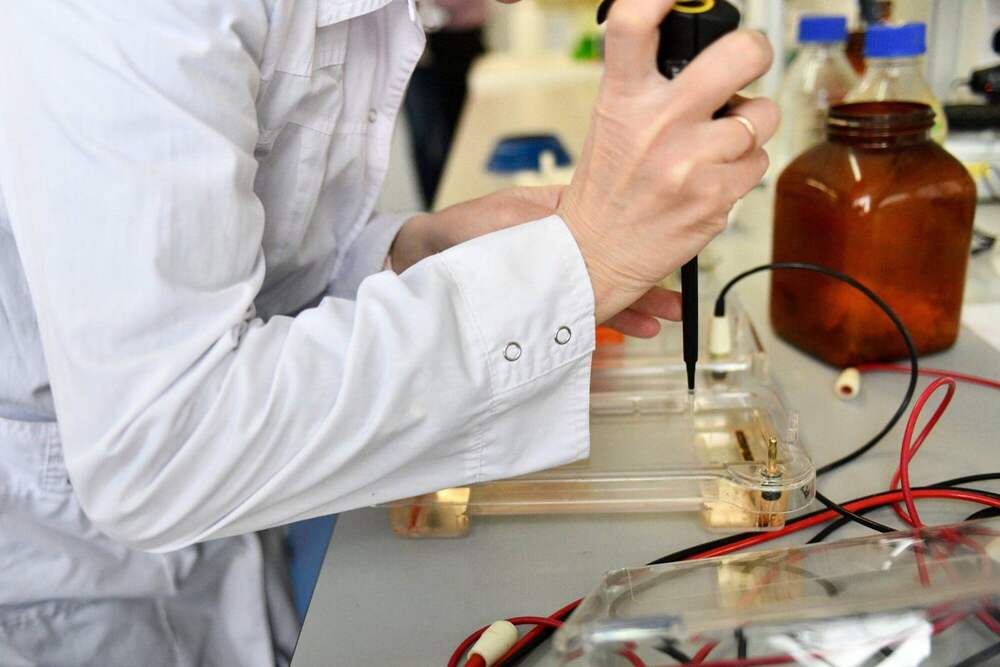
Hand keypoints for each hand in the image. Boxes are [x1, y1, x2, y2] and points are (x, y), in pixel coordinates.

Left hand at [390, 186, 680, 337]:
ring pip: (600, 290)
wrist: (422, 260)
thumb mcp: (513, 217)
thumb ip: (554, 222)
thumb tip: (600, 226)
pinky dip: (601, 322)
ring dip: (631, 306)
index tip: (668, 258)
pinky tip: (624, 334)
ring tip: (662, 321)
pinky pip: (577, 313)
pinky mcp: (540, 302)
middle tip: (677, 305)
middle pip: (613, 265)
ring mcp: (553, 276)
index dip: (641, 246)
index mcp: (562, 216)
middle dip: (645, 284)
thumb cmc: (464, 230)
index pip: (612, 228)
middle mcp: (563, 246)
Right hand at [558, 0, 778, 323]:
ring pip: (763, 115)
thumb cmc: (606, 189)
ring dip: (748, 128)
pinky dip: (742, 170)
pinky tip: (711, 179)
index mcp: (623, 99)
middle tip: (742, 65)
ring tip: (715, 144)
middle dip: (753, 52)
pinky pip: (758, 162)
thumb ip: (648, 83)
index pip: (635, 24)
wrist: (595, 255)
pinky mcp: (717, 197)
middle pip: (742, 53)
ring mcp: (692, 161)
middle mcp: (659, 123)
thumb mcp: (610, 121)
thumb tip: (703, 51)